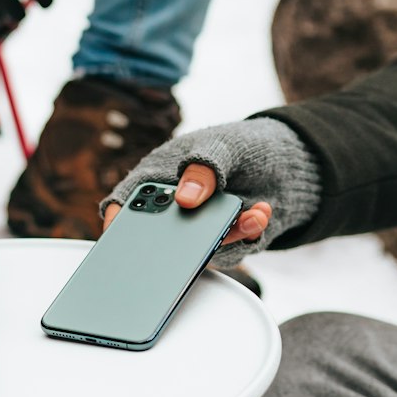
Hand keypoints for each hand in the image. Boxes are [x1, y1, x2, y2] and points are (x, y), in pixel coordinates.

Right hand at [97, 116, 320, 269]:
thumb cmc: (238, 147)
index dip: (116, 222)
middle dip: (174, 244)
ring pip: (200, 249)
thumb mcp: (222, 146)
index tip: (117, 236)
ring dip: (228, 235)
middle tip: (190, 243)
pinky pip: (231, 250)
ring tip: (252, 214)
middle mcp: (172, 211)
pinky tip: (260, 213)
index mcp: (157, 180)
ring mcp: (197, 232)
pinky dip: (248, 234)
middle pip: (159, 237)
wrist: (280, 163)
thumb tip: (185, 199)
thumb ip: (205, 167)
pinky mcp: (224, 245)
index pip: (125, 204)